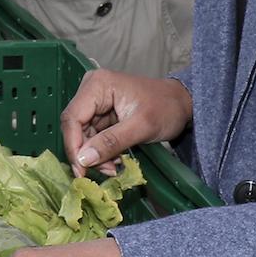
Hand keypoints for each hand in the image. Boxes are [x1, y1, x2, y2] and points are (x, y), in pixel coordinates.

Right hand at [62, 70, 193, 177]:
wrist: (182, 103)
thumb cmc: (167, 108)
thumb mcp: (142, 127)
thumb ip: (111, 142)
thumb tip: (83, 159)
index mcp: (97, 85)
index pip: (72, 118)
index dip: (73, 146)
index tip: (82, 171)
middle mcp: (91, 90)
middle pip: (75, 128)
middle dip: (86, 153)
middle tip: (105, 171)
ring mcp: (95, 102)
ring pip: (82, 135)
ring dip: (95, 155)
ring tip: (114, 167)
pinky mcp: (101, 114)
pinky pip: (92, 137)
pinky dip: (101, 152)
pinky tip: (114, 160)